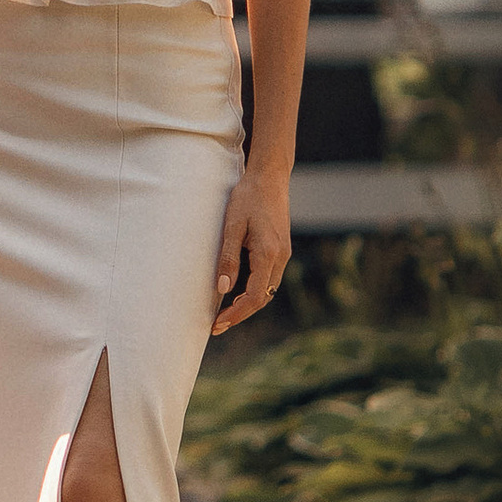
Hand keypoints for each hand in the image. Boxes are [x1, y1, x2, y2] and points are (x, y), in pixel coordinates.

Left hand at [211, 164, 290, 333]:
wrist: (269, 178)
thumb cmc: (247, 198)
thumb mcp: (232, 226)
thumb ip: (228, 257)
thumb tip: (223, 288)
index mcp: (268, 254)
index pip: (255, 297)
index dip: (237, 314)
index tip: (219, 323)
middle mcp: (280, 258)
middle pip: (263, 298)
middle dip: (241, 313)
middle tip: (217, 324)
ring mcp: (283, 254)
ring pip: (267, 290)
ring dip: (248, 303)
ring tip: (225, 312)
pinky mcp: (280, 249)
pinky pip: (268, 278)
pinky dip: (254, 290)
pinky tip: (238, 291)